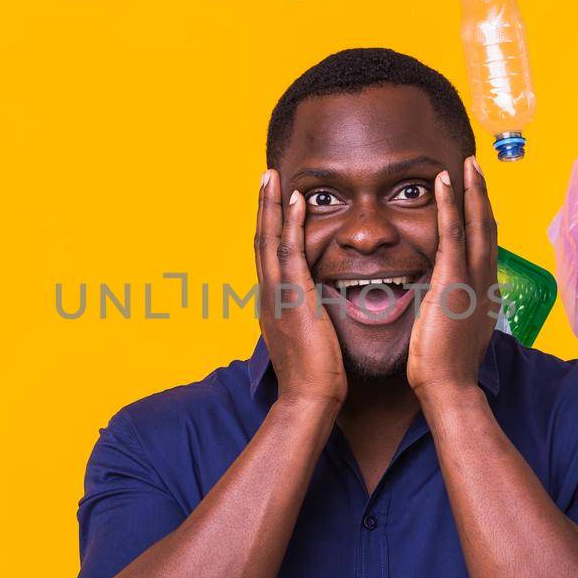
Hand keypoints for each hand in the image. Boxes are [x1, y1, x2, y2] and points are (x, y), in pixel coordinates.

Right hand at [256, 170, 346, 408]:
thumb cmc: (315, 378)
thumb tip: (318, 310)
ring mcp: (278, 295)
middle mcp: (269, 295)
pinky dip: (291, 223)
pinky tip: (297, 201)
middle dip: (262, 206)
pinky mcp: (293, 298)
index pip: (267, 257)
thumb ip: (308, 319)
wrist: (309, 401)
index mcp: (273, 304)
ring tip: (273, 176)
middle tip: (266, 176)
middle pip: (259, 240)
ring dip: (271, 205)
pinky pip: (289, 252)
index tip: (273, 201)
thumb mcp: (307, 341)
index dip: (268, 227)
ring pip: (268, 239)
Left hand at [407, 156, 498, 399]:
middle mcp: (484, 280)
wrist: (449, 387)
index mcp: (483, 292)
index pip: (485, 246)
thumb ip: (452, 309)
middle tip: (476, 167)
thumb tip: (443, 302)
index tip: (478, 196)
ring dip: (471, 190)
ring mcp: (471, 279)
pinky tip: (446, 181)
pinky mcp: (453, 280)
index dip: (483, 218)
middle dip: (483, 195)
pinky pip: (452, 232)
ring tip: (465, 163)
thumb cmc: (445, 367)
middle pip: (488, 227)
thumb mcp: (453, 330)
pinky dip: (451, 203)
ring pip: (476, 224)